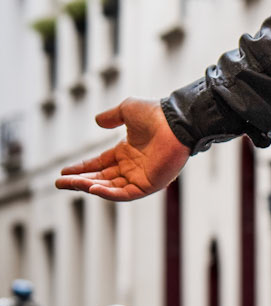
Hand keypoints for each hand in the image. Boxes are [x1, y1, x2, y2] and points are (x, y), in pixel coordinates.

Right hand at [56, 98, 190, 201]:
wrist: (175, 121)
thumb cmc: (155, 114)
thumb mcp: (126, 111)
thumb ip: (111, 117)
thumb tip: (97, 121)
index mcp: (127, 152)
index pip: (100, 164)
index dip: (82, 168)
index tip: (64, 171)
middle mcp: (132, 167)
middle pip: (101, 178)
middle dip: (79, 181)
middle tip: (59, 183)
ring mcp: (141, 177)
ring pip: (110, 187)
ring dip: (89, 187)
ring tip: (70, 184)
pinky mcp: (150, 185)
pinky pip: (126, 193)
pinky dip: (109, 193)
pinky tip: (92, 189)